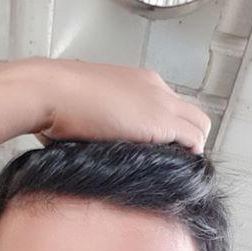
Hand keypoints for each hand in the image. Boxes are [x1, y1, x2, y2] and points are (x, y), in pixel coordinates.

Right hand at [25, 58, 210, 152]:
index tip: (161, 147)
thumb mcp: (86, 109)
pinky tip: (176, 167)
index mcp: (136, 82)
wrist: (51, 91)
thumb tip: (97, 142)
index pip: (170, 103)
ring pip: (200, 124)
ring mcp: (159, 102)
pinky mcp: (160, 121)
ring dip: (192, 147)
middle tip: (174, 160)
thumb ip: (102, 121)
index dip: (170, 128)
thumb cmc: (56, 103)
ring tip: (176, 167)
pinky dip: (191, 154)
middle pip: (191, 112)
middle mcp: (154, 87)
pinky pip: (194, 138)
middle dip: (187, 138)